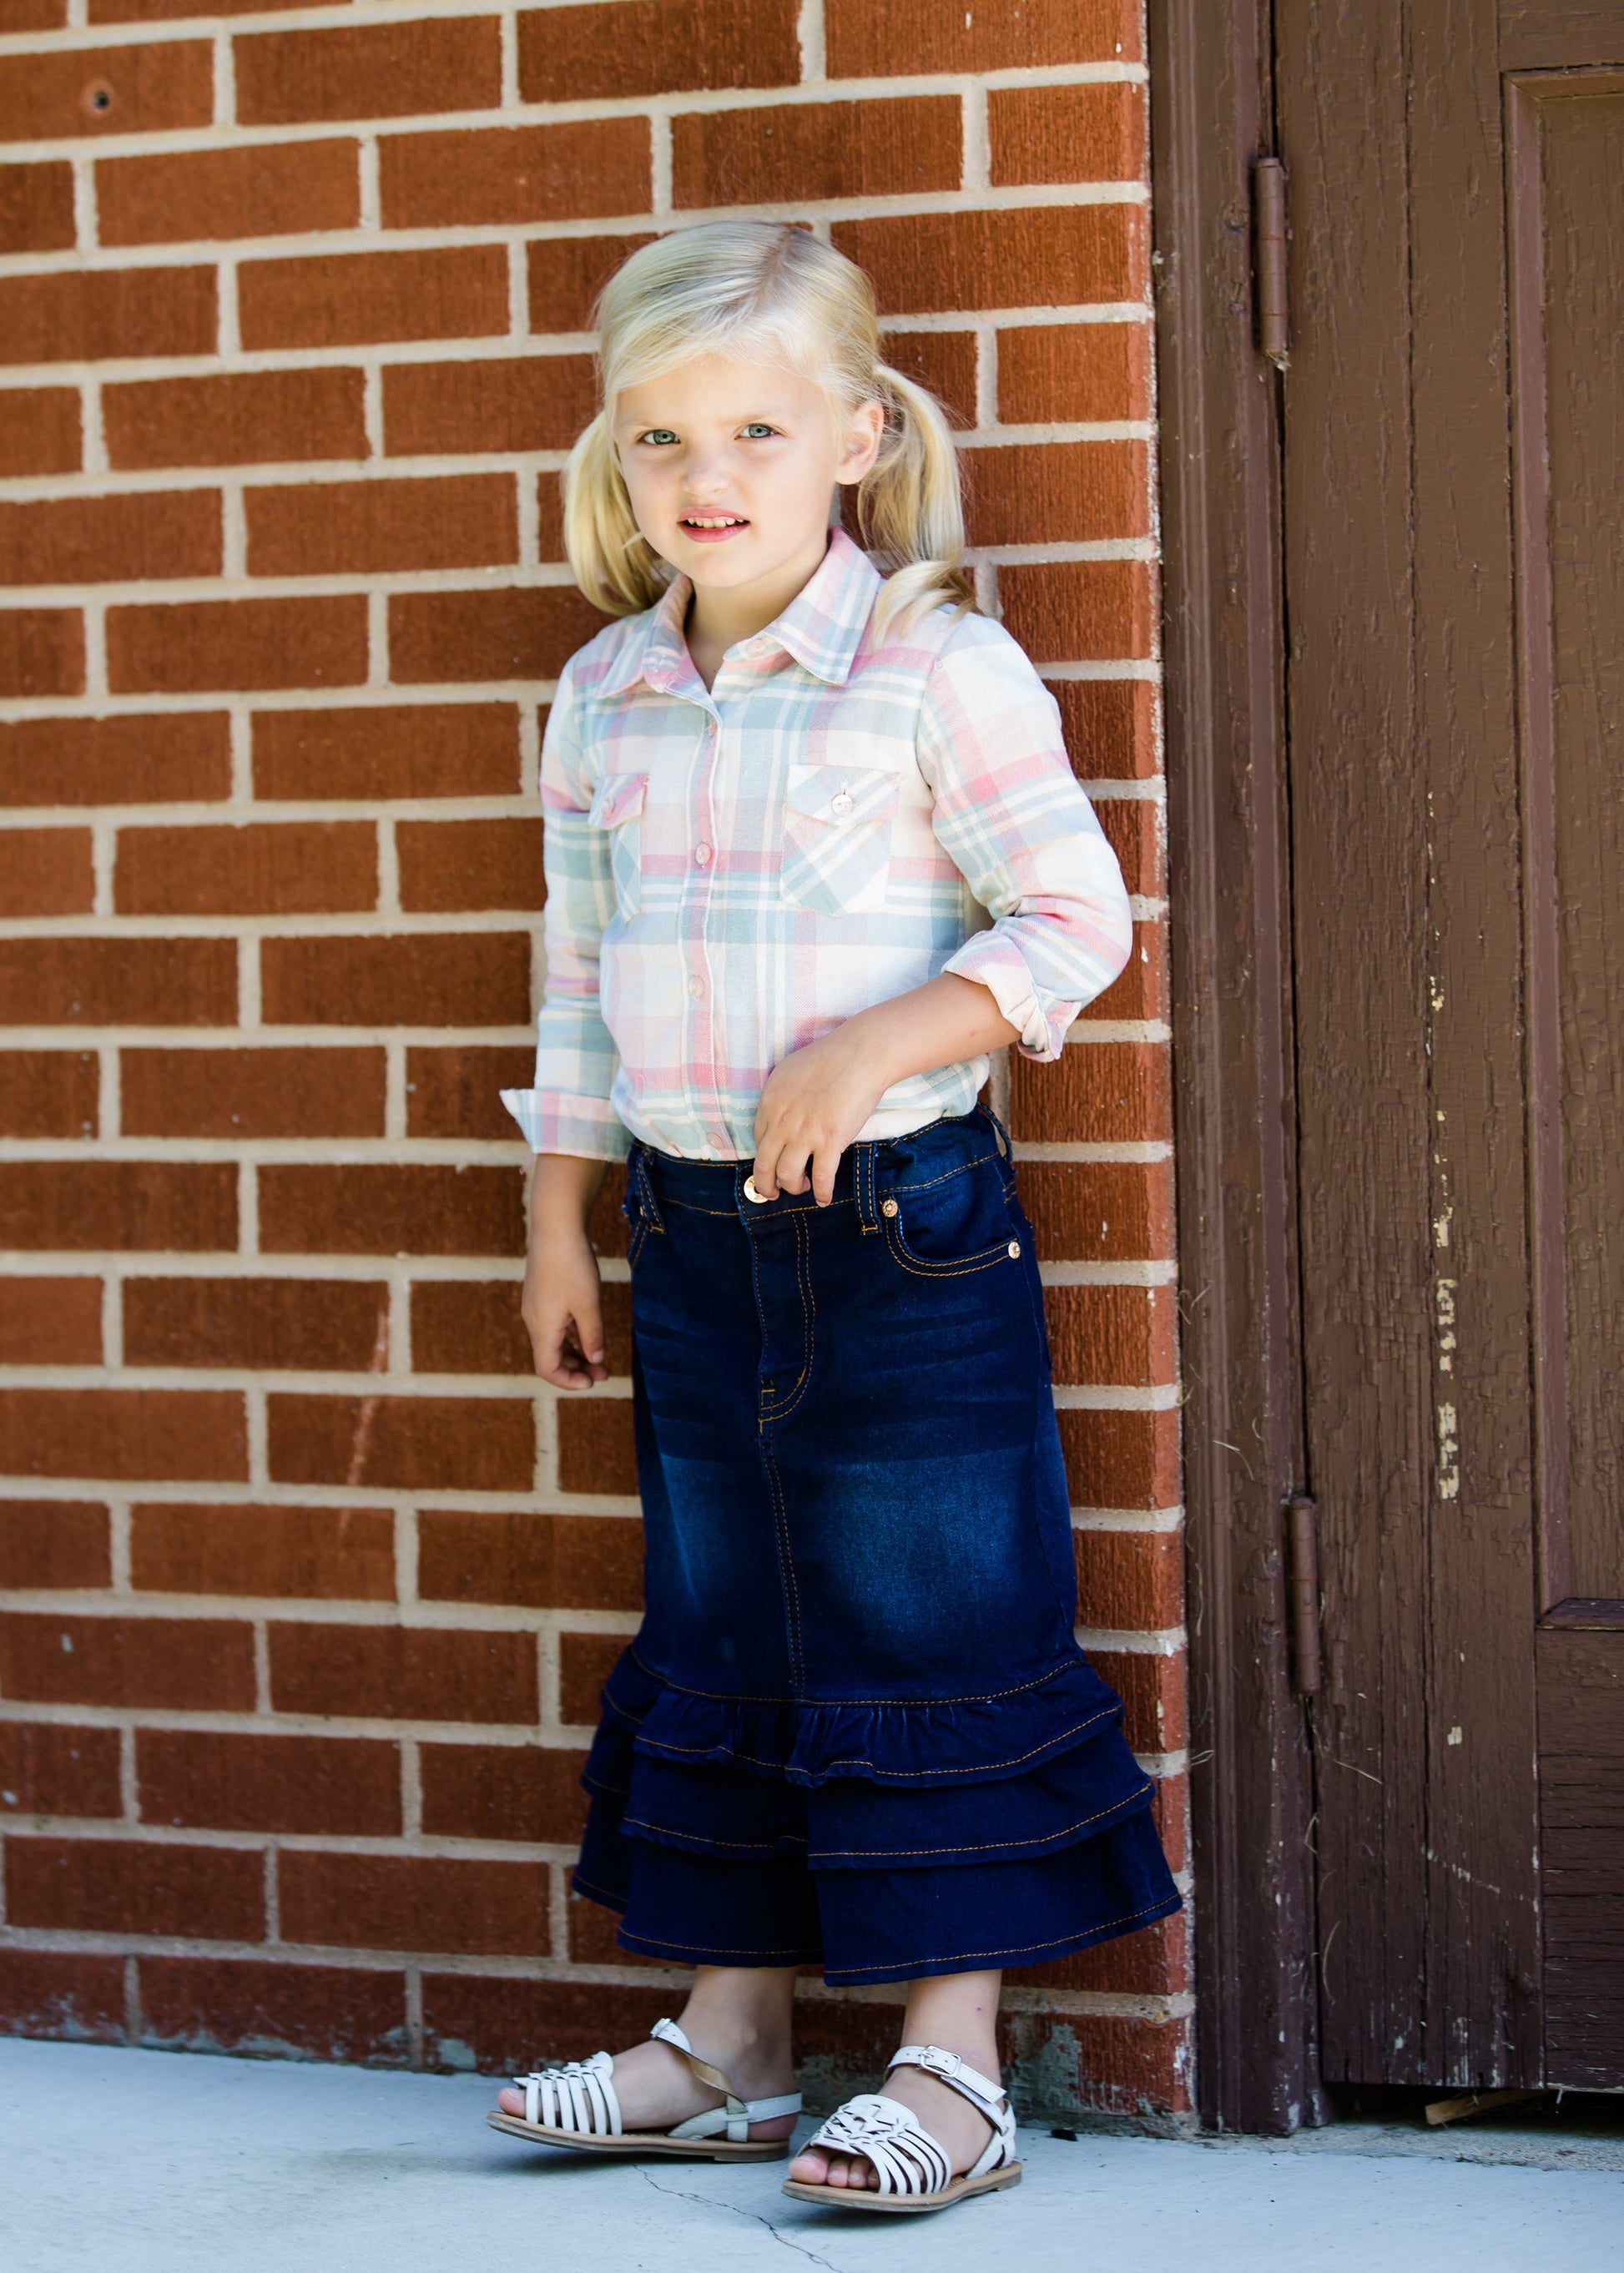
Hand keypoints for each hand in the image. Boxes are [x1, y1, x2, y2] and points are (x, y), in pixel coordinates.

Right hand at [521, 1155, 608, 1388]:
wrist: (554, 1225)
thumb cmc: (572, 1265)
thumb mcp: (589, 1304)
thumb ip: (593, 1336)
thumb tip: (596, 1361)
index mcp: (543, 1328)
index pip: (547, 1369)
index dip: (568, 1382)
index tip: (592, 1382)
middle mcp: (533, 1321)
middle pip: (550, 1358)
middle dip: (576, 1369)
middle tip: (604, 1373)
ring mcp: (535, 1307)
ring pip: (553, 1342)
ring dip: (575, 1354)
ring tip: (600, 1359)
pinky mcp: (541, 1295)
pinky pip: (553, 1326)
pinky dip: (570, 1336)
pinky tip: (589, 1333)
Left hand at [750, 976, 1020, 1208]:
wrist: (860, 1054)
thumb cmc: (831, 1057)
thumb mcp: (790, 1070)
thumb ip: (781, 1095)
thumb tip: (780, 1113)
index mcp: (770, 1103)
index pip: (758, 1140)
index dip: (764, 1158)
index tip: (771, 1165)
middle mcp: (782, 1121)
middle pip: (764, 1165)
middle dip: (765, 1185)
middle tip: (772, 1193)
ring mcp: (805, 1133)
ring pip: (788, 1175)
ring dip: (793, 1188)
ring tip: (802, 1188)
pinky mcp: (830, 1141)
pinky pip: (821, 1177)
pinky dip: (822, 1193)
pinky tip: (824, 1199)